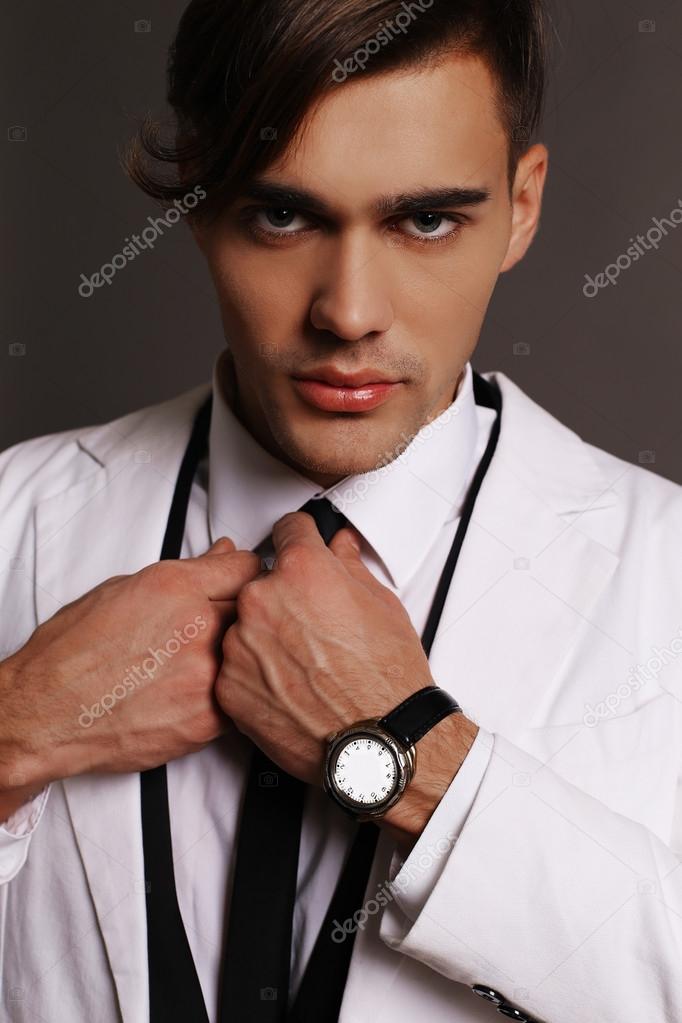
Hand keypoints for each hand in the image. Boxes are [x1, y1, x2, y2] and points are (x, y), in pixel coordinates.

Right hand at [0, 537, 261, 816]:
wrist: (47, 713)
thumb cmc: (72, 655)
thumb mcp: (123, 590)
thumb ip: (186, 572)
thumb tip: (221, 555)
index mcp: (175, 588)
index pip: (246, 568)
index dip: (247, 575)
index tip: (244, 584)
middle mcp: (196, 626)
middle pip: (253, 609)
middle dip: (240, 615)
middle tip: (214, 628)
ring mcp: (205, 673)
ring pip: (249, 654)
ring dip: (234, 656)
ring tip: (196, 664)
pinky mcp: (207, 717)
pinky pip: (238, 696)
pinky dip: (225, 693)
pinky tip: (197, 691)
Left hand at [214, 512, 438, 785]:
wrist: (375, 742)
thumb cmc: (385, 681)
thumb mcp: (381, 605)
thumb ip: (350, 566)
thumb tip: (340, 548)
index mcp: (302, 571)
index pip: (289, 530)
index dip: (302, 539)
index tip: (301, 546)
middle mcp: (263, 600)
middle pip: (264, 580)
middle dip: (285, 595)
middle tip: (315, 624)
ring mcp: (240, 643)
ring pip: (246, 624)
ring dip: (266, 635)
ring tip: (304, 662)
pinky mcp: (228, 684)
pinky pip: (235, 664)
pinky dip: (255, 672)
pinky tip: (289, 684)